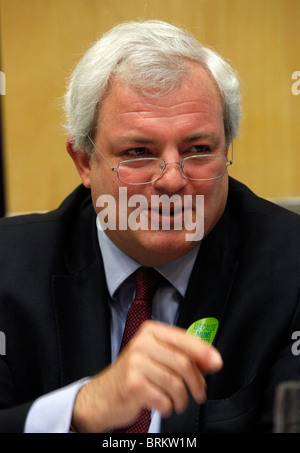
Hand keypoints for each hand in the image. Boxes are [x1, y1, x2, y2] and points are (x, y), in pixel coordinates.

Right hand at [71, 321, 222, 431]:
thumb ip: (182, 355)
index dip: (204, 353)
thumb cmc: (134, 376)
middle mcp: (142, 343)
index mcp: (151, 332)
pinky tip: (163, 405)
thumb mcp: (156, 358)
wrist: (102, 396)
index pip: (184, 339)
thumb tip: (212, 361)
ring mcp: (135, 363)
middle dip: (197, 382)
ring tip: (178, 403)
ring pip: (176, 383)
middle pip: (183, 362)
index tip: (217, 364)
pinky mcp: (132, 384)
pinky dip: (168, 407)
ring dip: (182, 399)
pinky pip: (163, 399)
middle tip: (200, 394)